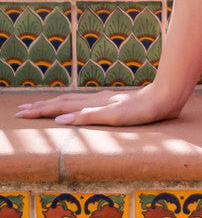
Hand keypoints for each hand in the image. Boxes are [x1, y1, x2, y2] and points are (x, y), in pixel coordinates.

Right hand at [14, 84, 182, 127]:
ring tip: (42, 105)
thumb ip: (87, 116)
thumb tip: (59, 119)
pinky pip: (86, 103)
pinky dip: (73, 104)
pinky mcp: (114, 102)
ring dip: (55, 104)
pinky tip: (77, 106)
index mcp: (92, 104)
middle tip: (21, 109)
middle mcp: (95, 100)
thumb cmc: (141, 110)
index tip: (20, 113)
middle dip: (41, 106)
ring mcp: (104, 100)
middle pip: (62, 102)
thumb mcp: (113, 116)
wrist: (164, 98)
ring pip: (73, 101)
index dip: (40, 111)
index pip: (59, 107)